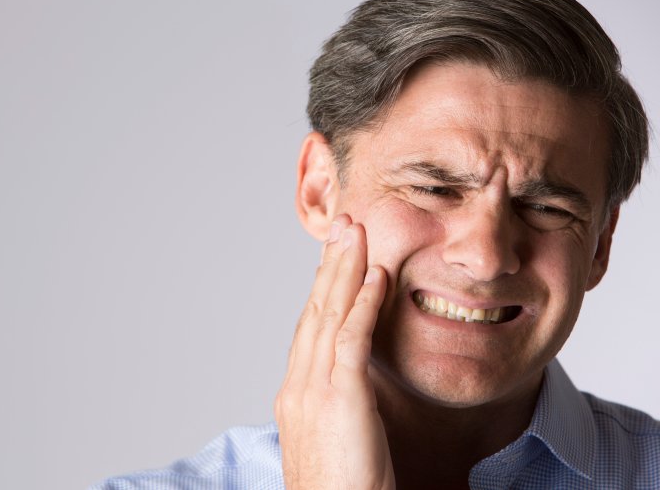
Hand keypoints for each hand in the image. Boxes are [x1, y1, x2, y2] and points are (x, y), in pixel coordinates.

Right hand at [275, 214, 394, 489]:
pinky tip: (376, 275)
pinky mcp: (339, 399)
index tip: (336, 260)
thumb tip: (352, 390)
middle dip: (330, 266)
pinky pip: (351, 339)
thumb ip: (338, 409)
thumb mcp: (334, 443)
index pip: (310, 330)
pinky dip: (362, 303)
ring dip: (344, 269)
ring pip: (329, 315)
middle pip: (314, 312)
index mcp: (295, 396)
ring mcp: (313, 390)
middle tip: (343, 227)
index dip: (324, 290)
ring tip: (356, 233)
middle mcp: (297, 386)